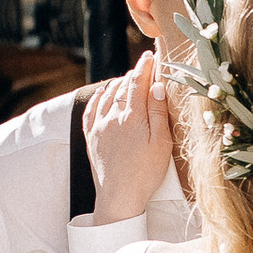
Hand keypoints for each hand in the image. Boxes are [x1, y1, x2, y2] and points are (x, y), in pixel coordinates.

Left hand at [80, 55, 174, 220]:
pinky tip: (104, 94)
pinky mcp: (91, 137)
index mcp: (132, 117)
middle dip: (134, 73)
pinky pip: (91, 109)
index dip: (145, 66)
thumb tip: (157, 85)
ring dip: (118, 83)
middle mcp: (112, 117)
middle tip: (143, 66)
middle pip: (122, 86)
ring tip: (127, 79)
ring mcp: (98, 127)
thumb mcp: (161, 143)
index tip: (150, 55)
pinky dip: (99, 97)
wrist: (118, 197)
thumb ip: (159, 112)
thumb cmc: (145, 173)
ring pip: (107, 94)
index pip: (138, 82)